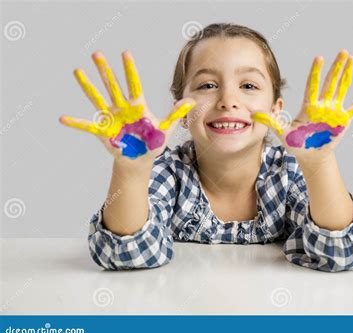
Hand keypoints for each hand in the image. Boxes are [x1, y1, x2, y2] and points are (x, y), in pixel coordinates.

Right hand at [59, 51, 194, 162]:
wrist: (140, 160)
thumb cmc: (152, 143)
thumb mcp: (165, 129)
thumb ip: (175, 115)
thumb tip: (191, 101)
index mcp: (137, 106)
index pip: (133, 84)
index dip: (129, 69)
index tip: (125, 53)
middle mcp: (122, 108)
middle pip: (113, 86)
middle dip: (105, 70)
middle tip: (97, 53)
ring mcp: (111, 118)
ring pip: (98, 98)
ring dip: (88, 85)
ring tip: (78, 71)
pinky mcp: (103, 131)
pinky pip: (87, 126)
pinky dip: (75, 123)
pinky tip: (62, 118)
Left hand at [251, 49, 352, 161]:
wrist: (310, 156)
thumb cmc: (296, 143)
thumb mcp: (282, 132)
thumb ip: (271, 122)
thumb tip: (253, 115)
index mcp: (309, 106)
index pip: (313, 85)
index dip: (316, 72)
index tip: (319, 58)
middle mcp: (322, 105)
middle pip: (330, 82)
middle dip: (336, 67)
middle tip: (342, 51)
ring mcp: (334, 112)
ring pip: (342, 89)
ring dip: (348, 74)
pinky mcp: (343, 121)